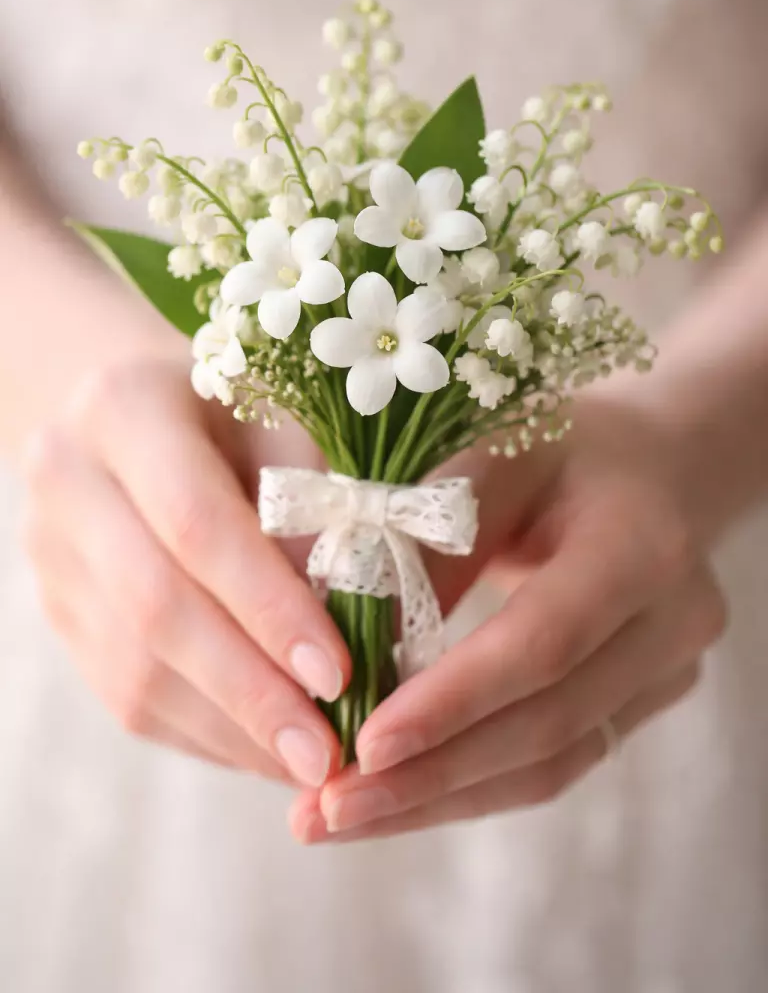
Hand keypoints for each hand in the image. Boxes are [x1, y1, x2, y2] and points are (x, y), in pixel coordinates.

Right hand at [21, 359, 350, 785]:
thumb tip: (376, 622)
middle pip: (156, 608)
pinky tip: (265, 750)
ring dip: (231, 729)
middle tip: (327, 754)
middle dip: (251, 692)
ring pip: (134, 668)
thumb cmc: (238, 409)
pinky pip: (125, 693)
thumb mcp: (288, 418)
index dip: (268, 606)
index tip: (337, 674)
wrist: (134, 411)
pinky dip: (205, 733)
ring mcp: (52, 554)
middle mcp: (68, 481)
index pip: (196, 523)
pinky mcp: (61, 612)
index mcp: (127, 408)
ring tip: (312, 765)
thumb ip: (326, 500)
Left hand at [290, 392, 726, 841]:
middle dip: (429, 776)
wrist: (652, 468)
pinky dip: (466, 785)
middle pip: (546, 726)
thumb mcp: (490, 458)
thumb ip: (430, 540)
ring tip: (336, 819)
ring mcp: (666, 675)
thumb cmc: (557, 446)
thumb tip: (345, 640)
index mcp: (640, 544)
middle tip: (324, 810)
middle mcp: (672, 622)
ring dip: (436, 799)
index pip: (543, 640)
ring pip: (548, 764)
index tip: (364, 747)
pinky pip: (551, 763)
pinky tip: (393, 799)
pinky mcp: (640, 707)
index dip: (454, 700)